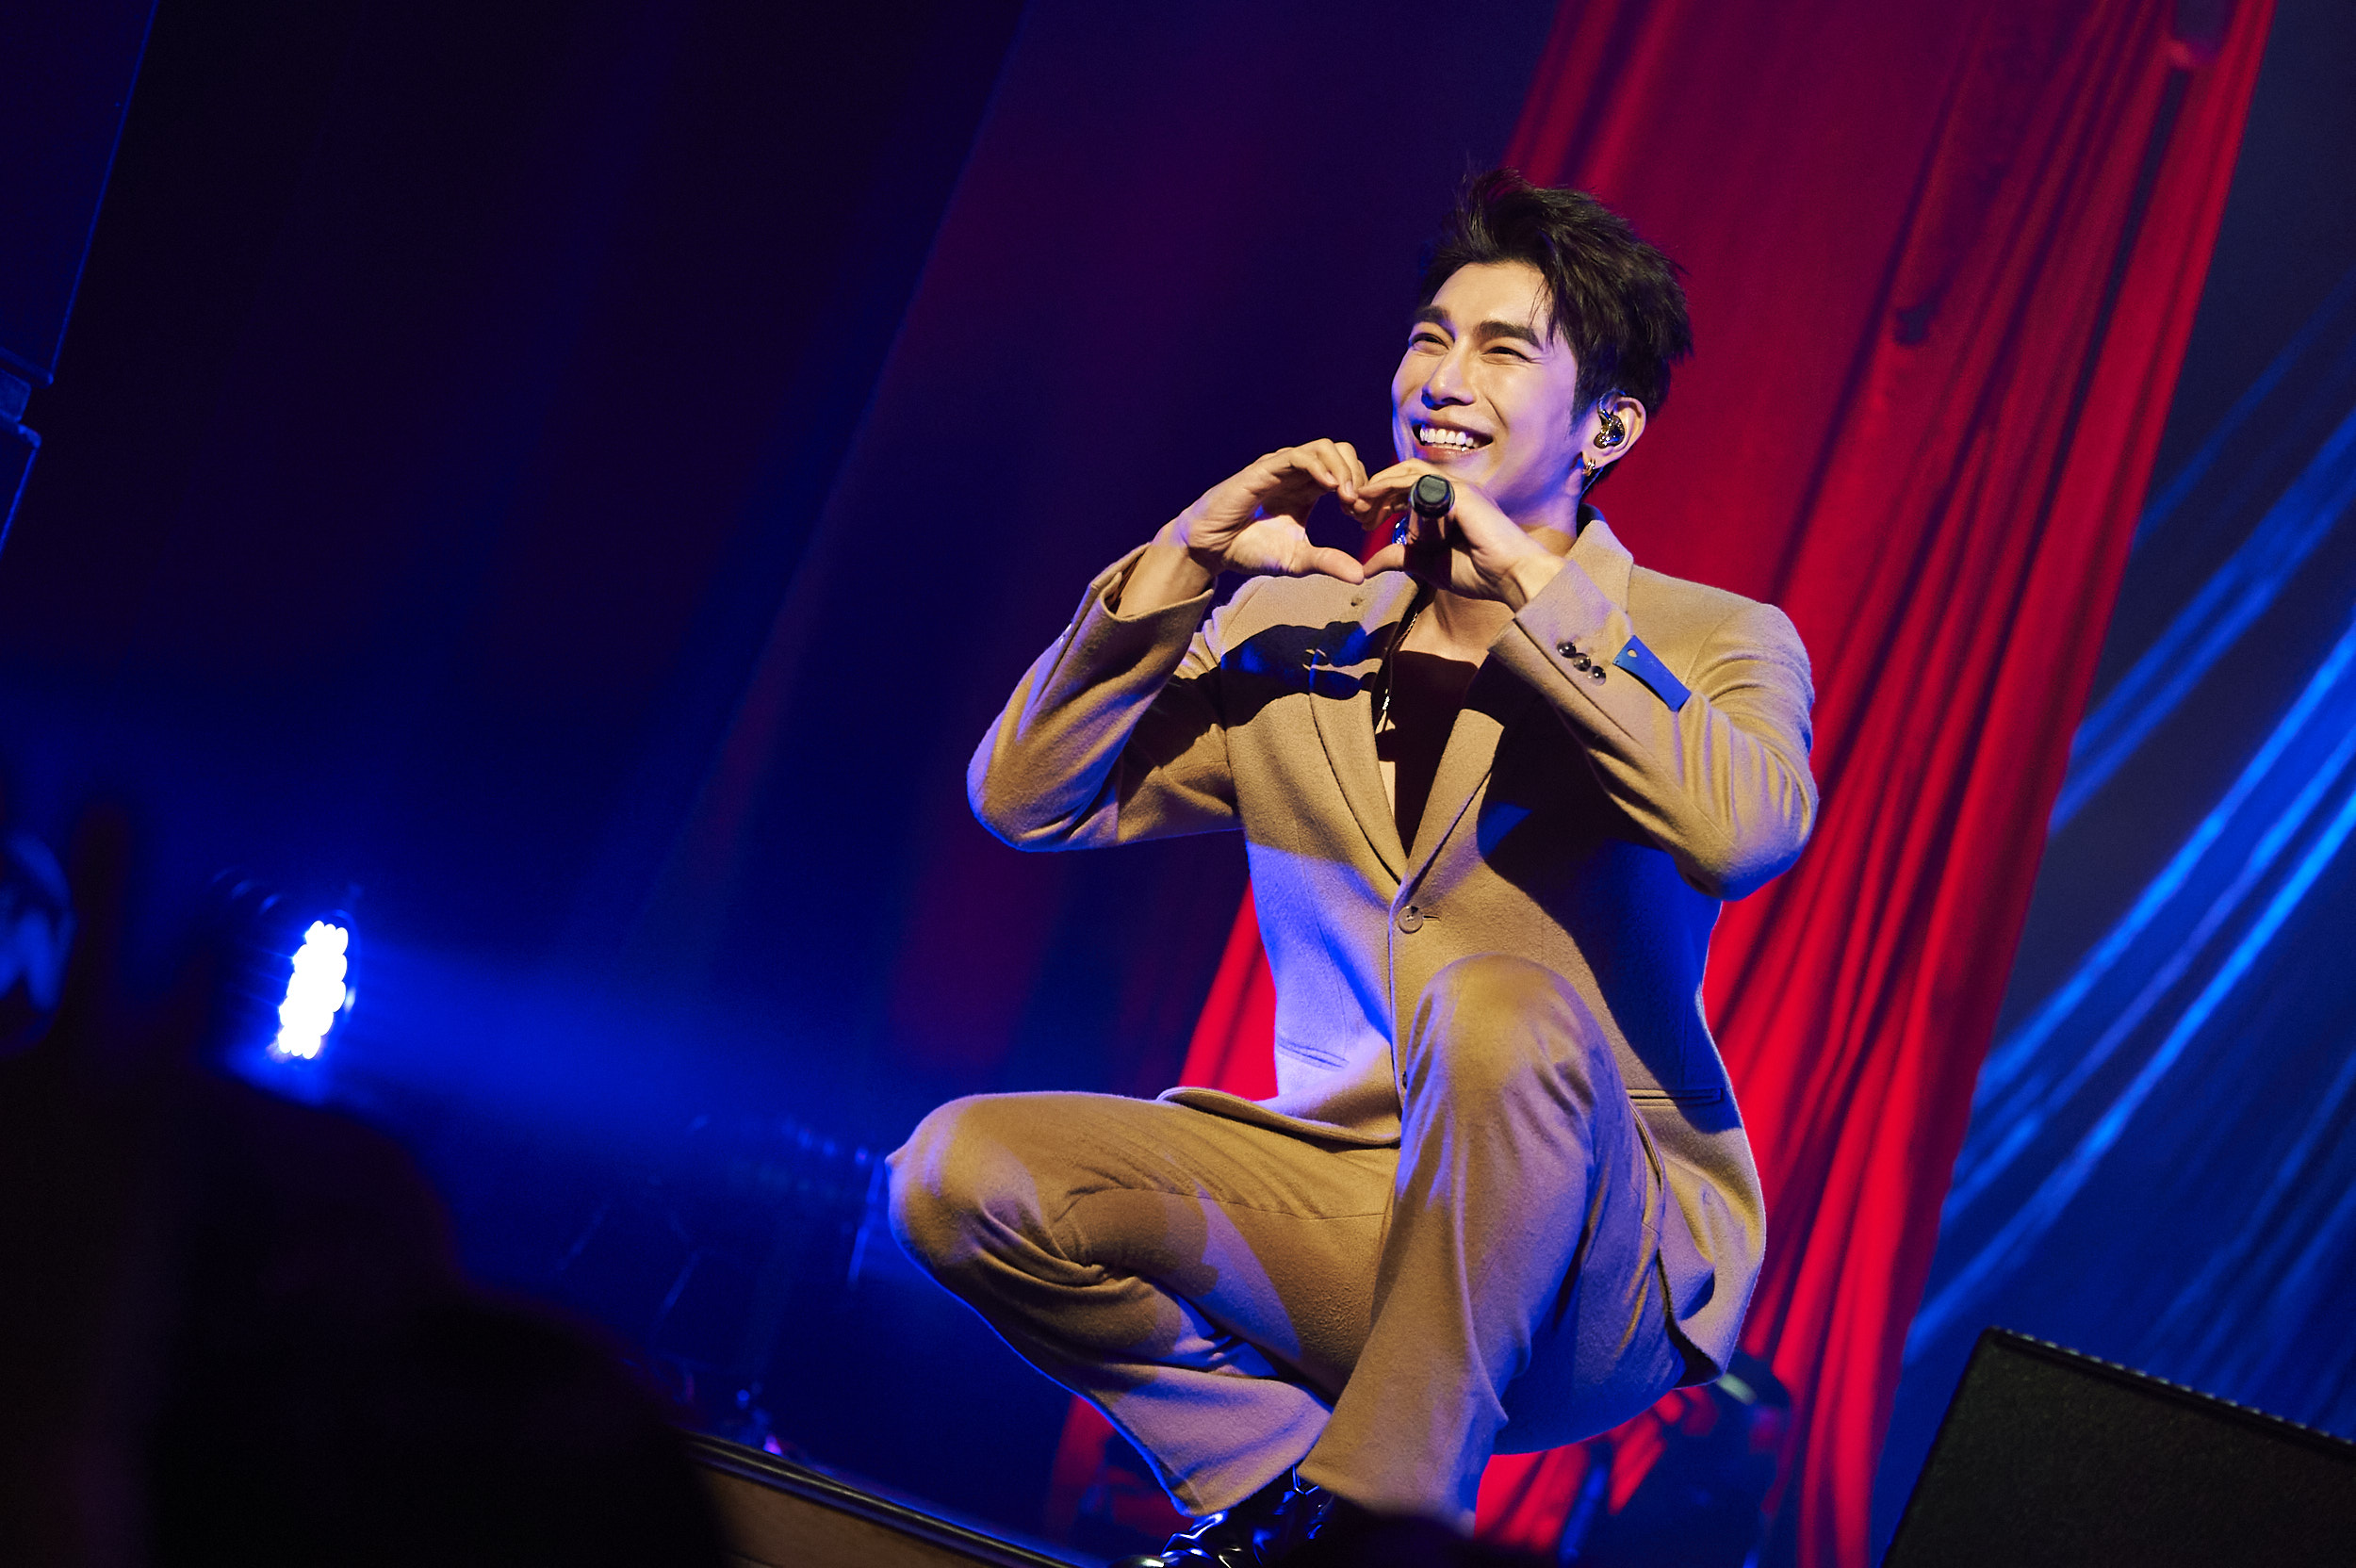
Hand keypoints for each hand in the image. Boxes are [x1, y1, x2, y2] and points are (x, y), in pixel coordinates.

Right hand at [1163, 440, 1378, 583]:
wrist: (1212, 548)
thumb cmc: (1250, 550)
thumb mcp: (1297, 560)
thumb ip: (1327, 563)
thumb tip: (1360, 577)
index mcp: (1308, 489)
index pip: (1348, 473)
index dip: (1362, 491)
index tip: (1363, 519)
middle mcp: (1298, 473)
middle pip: (1343, 452)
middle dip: (1360, 476)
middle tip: (1359, 508)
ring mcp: (1282, 467)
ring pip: (1326, 447)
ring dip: (1344, 470)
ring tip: (1348, 498)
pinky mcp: (1266, 468)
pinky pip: (1300, 456)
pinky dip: (1321, 467)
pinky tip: (1330, 488)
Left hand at [1357, 461, 1564, 608]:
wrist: (1510, 577)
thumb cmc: (1479, 572)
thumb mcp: (1425, 564)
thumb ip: (1397, 558)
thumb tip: (1365, 567)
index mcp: (1447, 504)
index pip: (1407, 491)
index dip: (1381, 502)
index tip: (1361, 521)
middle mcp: (1452, 490)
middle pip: (1403, 477)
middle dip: (1375, 491)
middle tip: (1352, 510)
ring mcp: (1456, 487)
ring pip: (1407, 472)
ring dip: (1379, 485)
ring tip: (1357, 503)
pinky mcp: (1458, 492)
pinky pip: (1416, 479)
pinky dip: (1390, 485)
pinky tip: (1370, 496)